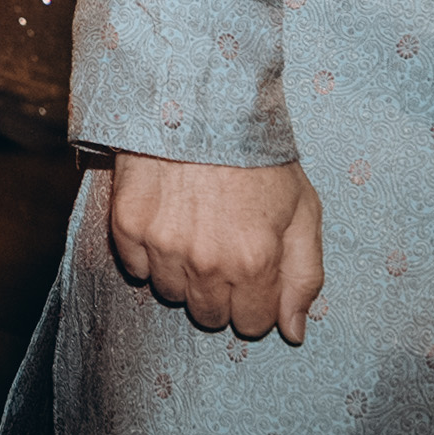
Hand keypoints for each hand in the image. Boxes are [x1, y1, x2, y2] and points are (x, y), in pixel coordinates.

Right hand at [104, 150, 324, 344]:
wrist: (201, 103)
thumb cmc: (258, 155)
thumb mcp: (303, 210)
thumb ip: (305, 276)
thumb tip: (293, 332)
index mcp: (254, 262)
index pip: (252, 324)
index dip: (256, 303)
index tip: (253, 276)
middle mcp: (207, 263)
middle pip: (208, 316)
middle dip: (220, 294)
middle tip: (224, 252)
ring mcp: (163, 246)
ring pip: (171, 294)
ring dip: (184, 274)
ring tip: (195, 231)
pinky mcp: (128, 226)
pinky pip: (136, 269)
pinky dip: (150, 254)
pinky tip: (167, 221)